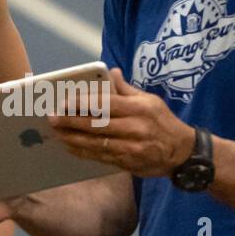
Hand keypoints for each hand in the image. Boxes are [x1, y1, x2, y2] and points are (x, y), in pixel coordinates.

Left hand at [48, 67, 193, 177]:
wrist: (182, 153)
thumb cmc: (163, 122)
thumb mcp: (150, 100)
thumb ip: (127, 89)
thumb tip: (111, 72)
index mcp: (140, 109)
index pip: (106, 104)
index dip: (83, 103)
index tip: (65, 101)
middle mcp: (135, 128)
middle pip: (97, 124)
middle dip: (71, 121)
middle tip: (52, 117)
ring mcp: (131, 148)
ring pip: (96, 143)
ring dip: (73, 138)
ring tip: (56, 132)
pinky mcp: (128, 163)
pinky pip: (101, 157)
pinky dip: (83, 152)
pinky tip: (70, 146)